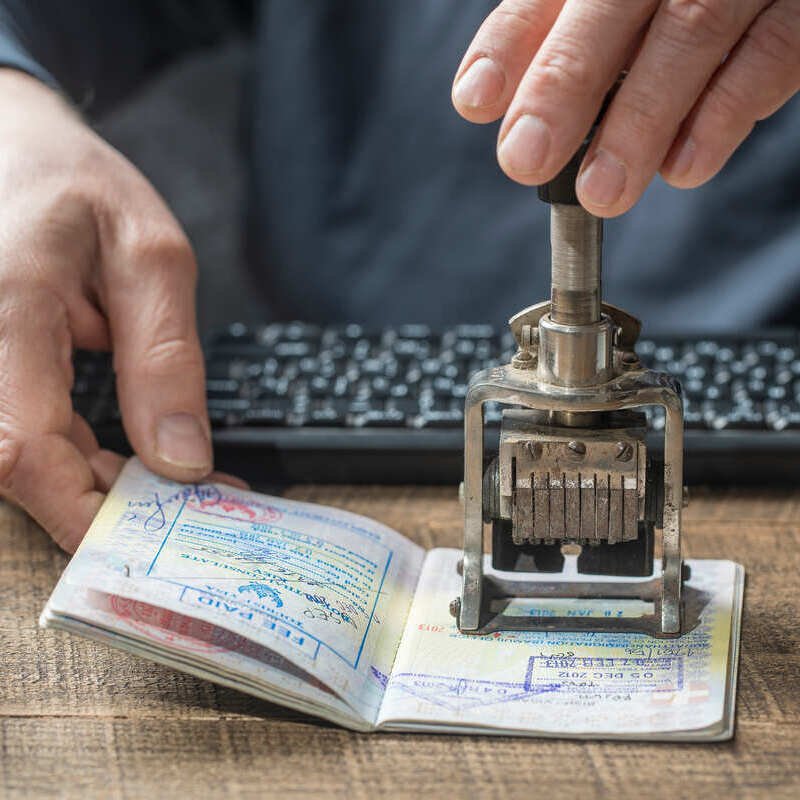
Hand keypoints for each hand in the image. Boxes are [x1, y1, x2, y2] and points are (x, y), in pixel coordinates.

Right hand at [0, 70, 230, 551]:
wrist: (12, 148)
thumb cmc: (80, 188)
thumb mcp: (152, 259)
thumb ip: (165, 358)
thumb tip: (181, 458)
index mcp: (7, 306)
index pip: (23, 445)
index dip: (81, 508)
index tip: (148, 539)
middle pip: (15, 464)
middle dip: (97, 502)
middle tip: (180, 507)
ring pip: (15, 458)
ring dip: (88, 484)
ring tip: (164, 483)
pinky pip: (18, 435)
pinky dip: (73, 459)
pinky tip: (123, 459)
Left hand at [453, 0, 799, 215]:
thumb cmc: (662, 7)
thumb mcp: (607, 9)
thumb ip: (554, 40)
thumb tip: (488, 101)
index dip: (507, 45)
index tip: (476, 100)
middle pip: (610, 6)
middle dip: (563, 86)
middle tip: (526, 158)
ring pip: (690, 32)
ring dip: (638, 123)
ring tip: (602, 193)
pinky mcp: (799, 8)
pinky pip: (770, 54)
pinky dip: (723, 116)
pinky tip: (683, 168)